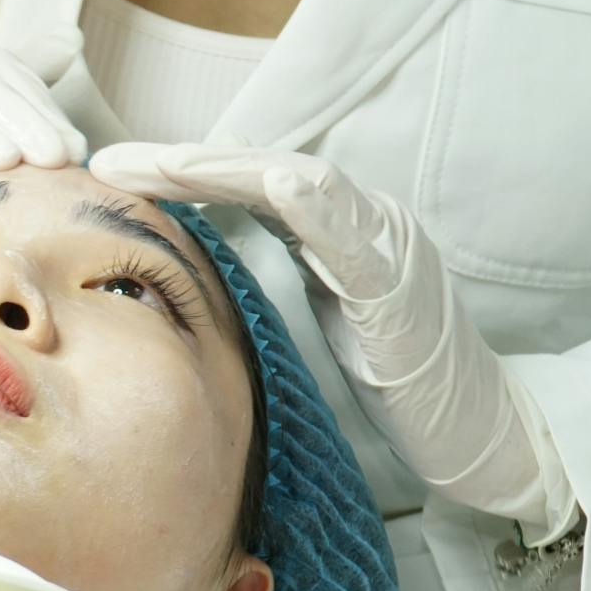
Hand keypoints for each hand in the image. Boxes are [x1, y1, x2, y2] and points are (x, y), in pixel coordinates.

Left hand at [85, 141, 572, 535]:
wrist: (479, 431)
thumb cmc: (402, 386)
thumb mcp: (320, 322)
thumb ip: (274, 282)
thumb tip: (198, 267)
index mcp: (337, 233)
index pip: (247, 186)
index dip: (181, 172)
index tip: (114, 173)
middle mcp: (362, 225)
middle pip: (261, 172)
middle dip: (183, 161)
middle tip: (111, 160)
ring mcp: (386, 246)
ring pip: (299, 184)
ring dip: (227, 169)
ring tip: (164, 162)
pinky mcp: (399, 283)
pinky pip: (352, 232)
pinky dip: (313, 200)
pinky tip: (273, 180)